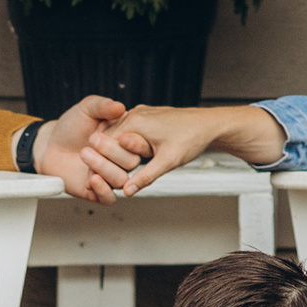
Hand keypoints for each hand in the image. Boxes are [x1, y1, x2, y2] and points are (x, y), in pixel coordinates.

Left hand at [32, 98, 147, 198]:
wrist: (50, 144)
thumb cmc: (71, 125)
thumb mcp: (87, 109)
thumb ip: (103, 106)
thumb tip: (120, 107)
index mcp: (124, 139)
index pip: (140, 144)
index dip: (134, 142)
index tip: (121, 135)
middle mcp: (120, 159)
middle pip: (132, 163)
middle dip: (114, 152)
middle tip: (94, 139)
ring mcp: (108, 176)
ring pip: (121, 180)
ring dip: (104, 167)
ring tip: (85, 153)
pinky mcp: (96, 191)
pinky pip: (109, 198)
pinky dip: (103, 190)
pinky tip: (93, 178)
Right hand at [114, 100, 282, 194]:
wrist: (210, 125)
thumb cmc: (191, 137)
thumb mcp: (167, 161)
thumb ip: (144, 177)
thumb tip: (127, 191)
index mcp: (135, 122)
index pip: (104, 141)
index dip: (101, 160)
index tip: (97, 174)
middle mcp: (135, 115)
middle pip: (109, 137)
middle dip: (107, 155)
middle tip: (103, 174)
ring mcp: (141, 115)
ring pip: (119, 134)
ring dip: (116, 150)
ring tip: (116, 167)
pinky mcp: (148, 118)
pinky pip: (129, 131)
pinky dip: (126, 144)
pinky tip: (130, 156)